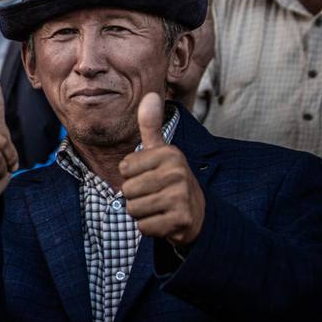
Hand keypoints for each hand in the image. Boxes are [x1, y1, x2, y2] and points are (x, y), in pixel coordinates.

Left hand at [120, 94, 204, 247]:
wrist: (197, 214)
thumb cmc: (170, 180)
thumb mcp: (161, 151)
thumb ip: (151, 125)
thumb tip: (150, 94)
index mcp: (169, 154)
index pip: (124, 169)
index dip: (131, 176)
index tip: (150, 176)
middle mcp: (178, 172)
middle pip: (127, 191)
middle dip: (135, 197)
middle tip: (155, 195)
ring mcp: (181, 196)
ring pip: (133, 209)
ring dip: (142, 213)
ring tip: (159, 207)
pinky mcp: (181, 219)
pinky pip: (143, 227)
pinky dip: (150, 227)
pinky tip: (164, 220)